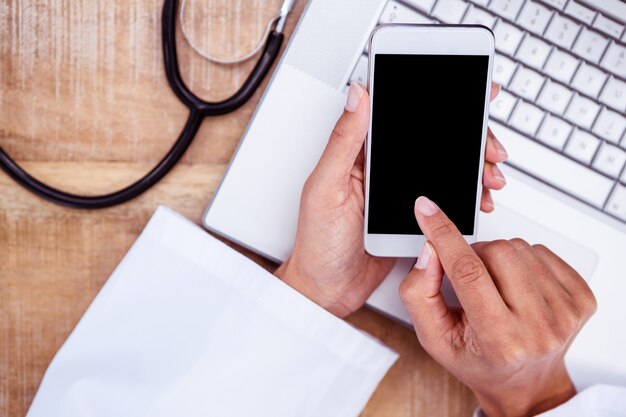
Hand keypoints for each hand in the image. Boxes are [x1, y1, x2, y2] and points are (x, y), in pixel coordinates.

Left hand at [275, 82, 507, 316]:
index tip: (468, 92)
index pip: (401, 117)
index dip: (434, 102)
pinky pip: (445, 199)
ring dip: (472, 167)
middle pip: (432, 140)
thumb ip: (343, 142)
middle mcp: (383, 169)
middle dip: (468, 138)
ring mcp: (400, 193)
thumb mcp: (326, 187)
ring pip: (444, 168)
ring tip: (489, 176)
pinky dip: (466, 197)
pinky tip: (477, 199)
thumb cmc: (317, 242)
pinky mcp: (412, 216)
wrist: (326, 290)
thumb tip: (358, 95)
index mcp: (360, 154)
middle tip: (489, 147)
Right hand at [400, 196, 596, 416]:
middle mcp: (538, 328)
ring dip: (498, 256)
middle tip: (471, 279)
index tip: (427, 210)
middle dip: (474, 253)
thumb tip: (431, 249)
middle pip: (497, 251)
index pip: (467, 272)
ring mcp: (565, 313)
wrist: (525, 383)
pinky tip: (516, 284)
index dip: (443, 233)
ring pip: (520, 246)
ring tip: (495, 285)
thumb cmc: (479, 360)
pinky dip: (522, 259)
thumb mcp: (433, 336)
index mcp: (499, 340)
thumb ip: (419, 292)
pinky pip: (542, 250)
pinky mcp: (581, 299)